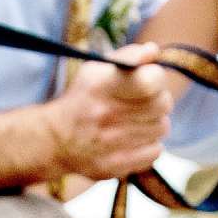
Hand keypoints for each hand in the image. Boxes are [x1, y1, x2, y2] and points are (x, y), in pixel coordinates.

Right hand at [40, 43, 174, 180]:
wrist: (54, 140)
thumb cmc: (84, 98)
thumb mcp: (98, 69)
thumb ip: (129, 56)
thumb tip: (153, 51)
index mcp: (101, 85)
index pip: (152, 79)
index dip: (156, 77)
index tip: (147, 80)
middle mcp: (105, 114)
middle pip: (163, 104)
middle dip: (158, 100)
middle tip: (143, 102)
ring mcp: (110, 143)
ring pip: (162, 127)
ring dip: (154, 122)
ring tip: (134, 121)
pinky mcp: (115, 165)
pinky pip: (156, 151)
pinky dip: (148, 144)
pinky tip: (131, 139)